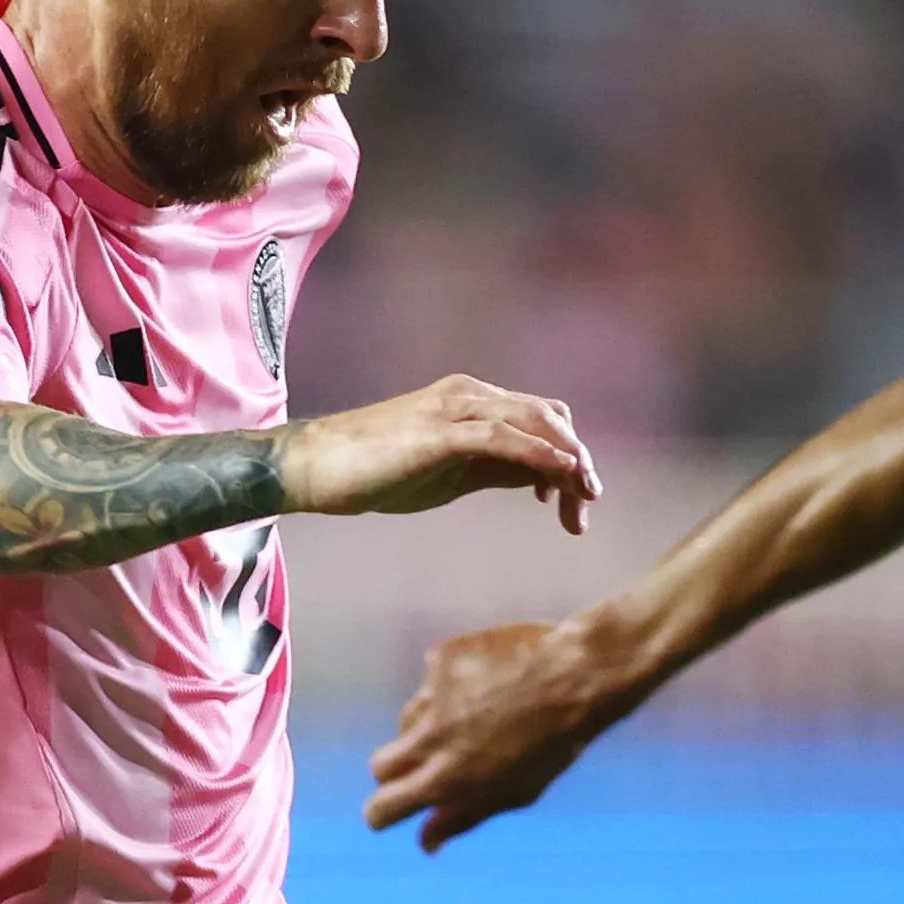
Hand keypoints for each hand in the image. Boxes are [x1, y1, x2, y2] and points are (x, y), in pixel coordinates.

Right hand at [276, 376, 601, 533]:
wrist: (318, 467)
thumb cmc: (376, 472)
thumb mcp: (451, 475)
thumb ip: (496, 470)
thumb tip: (539, 479)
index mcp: (474, 403)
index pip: (541, 420)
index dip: (569, 458)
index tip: (574, 504)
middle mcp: (470, 396)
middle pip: (548, 417)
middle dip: (578, 461)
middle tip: (586, 507)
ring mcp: (455, 410)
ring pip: (533, 421)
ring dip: (568, 459)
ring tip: (584, 496)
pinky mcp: (439, 433)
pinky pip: (502, 437)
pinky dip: (538, 453)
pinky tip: (561, 474)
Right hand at [364, 616, 629, 850]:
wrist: (578, 674)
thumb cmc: (553, 742)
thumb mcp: (514, 793)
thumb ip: (463, 817)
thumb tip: (426, 843)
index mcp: (446, 780)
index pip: (382, 808)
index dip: (380, 814)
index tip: (389, 812)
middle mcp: (430, 738)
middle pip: (381, 765)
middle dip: (397, 772)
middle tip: (433, 764)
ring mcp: (432, 695)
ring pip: (408, 720)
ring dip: (431, 726)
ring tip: (479, 718)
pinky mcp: (440, 660)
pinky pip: (433, 680)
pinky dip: (453, 685)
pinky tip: (490, 683)